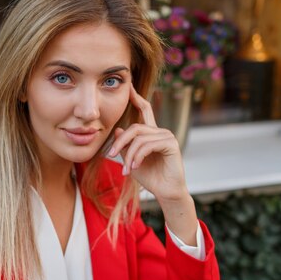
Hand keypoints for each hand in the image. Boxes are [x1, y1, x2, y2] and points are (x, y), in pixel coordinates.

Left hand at [108, 85, 197, 243]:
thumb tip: (117, 130)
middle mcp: (160, 131)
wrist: (166, 192)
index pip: (145, 110)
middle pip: (134, 127)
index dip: (136, 98)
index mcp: (151, 133)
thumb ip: (125, 146)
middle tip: (109, 155)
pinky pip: (147, 144)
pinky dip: (138, 156)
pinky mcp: (171, 144)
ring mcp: (167, 136)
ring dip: (128, 155)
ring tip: (126, 169)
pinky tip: (135, 167)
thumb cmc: (150, 177)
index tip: (128, 87)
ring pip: (139, 137)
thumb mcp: (131, 160)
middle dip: (119, 141)